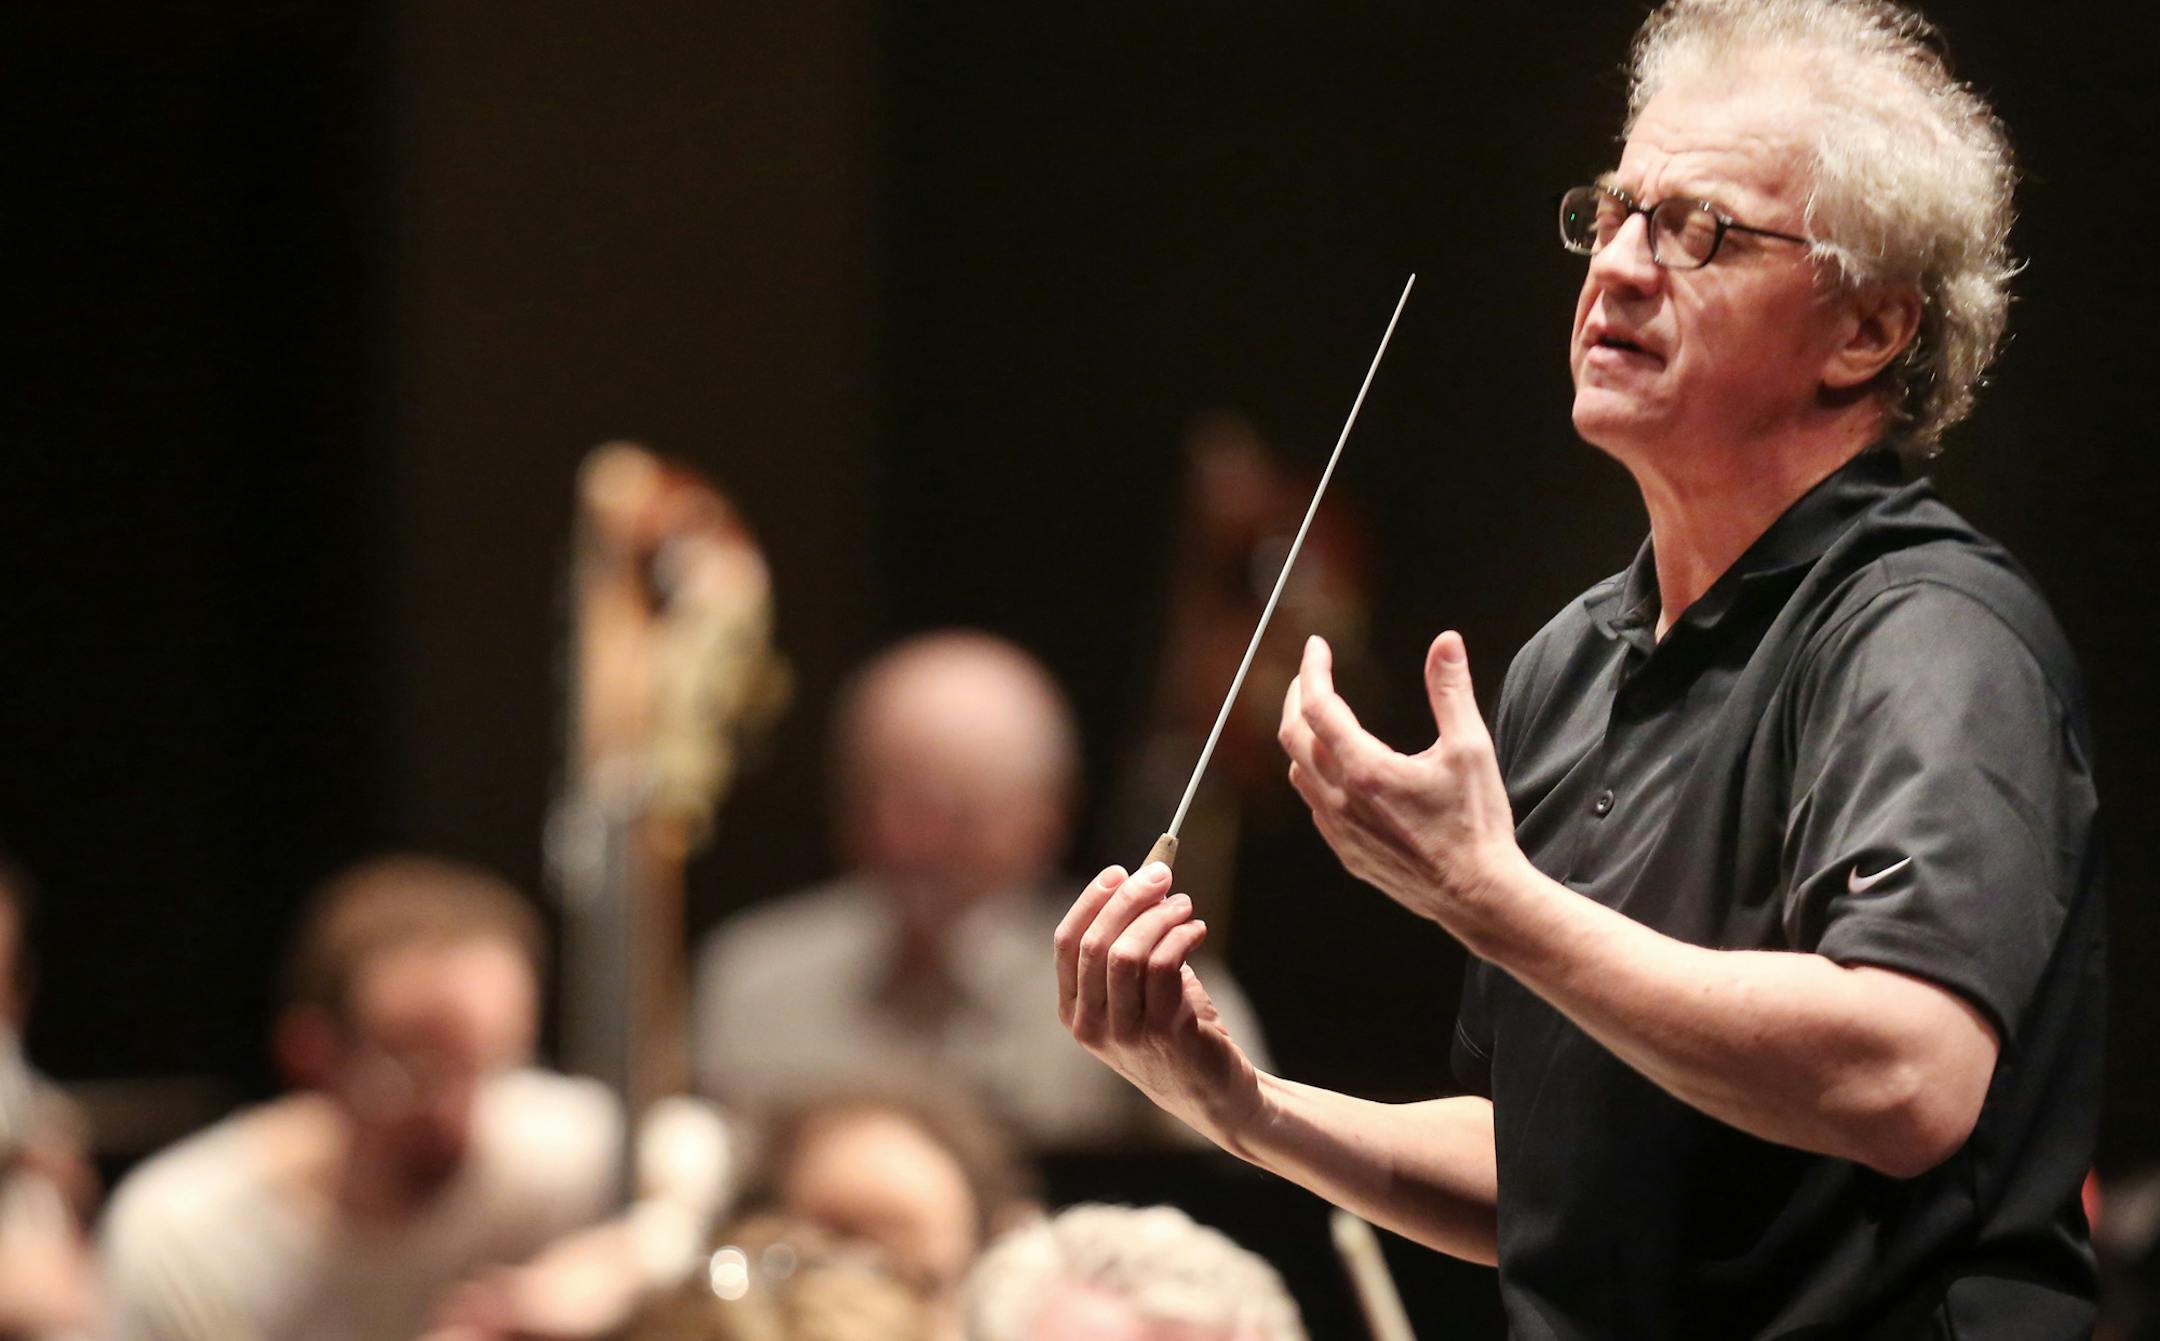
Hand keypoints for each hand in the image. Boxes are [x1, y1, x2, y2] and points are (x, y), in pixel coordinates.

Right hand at [1054, 863, 1261, 1147]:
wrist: (1213, 1094)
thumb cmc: (1174, 1031)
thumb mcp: (1139, 992)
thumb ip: (1131, 944)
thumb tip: (1143, 883)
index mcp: (1074, 1011)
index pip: (1067, 944)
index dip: (1091, 901)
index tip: (1119, 871)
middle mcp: (1091, 1025)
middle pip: (1096, 944)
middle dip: (1128, 899)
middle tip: (1161, 875)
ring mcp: (1125, 1033)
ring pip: (1128, 953)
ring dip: (1160, 918)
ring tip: (1185, 906)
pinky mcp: (1163, 1033)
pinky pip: (1164, 966)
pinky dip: (1182, 937)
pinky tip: (1197, 930)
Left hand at [1279, 632, 1523, 935]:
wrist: (1477, 895)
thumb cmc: (1476, 824)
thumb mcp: (1470, 748)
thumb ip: (1451, 690)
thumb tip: (1446, 642)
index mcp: (1366, 770)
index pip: (1319, 706)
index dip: (1313, 670)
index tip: (1316, 646)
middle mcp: (1341, 800)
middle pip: (1293, 736)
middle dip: (1297, 696)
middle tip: (1310, 674)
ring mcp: (1339, 830)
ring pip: (1298, 773)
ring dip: (1301, 738)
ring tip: (1318, 716)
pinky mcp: (1346, 853)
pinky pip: (1314, 805)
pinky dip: (1314, 775)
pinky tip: (1334, 769)